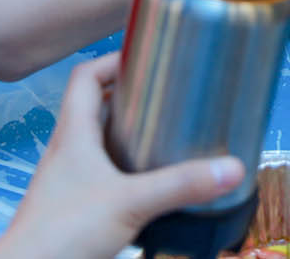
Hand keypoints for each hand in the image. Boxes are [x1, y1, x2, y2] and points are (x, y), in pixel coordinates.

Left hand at [0, 54, 244, 258]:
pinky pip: (101, 174)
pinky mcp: (75, 205)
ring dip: (126, 133)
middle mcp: (67, 151)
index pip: (86, 77)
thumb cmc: (60, 233)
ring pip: (97, 141)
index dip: (113, 60)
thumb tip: (229, 169)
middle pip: (95, 106)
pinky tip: (147, 182)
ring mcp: (68, 179)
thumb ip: (180, 185)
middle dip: (129, 96)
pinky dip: (124, 169)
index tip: (145, 57)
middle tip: (163, 94)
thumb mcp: (130, 203)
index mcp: (73, 135)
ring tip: (161, 132)